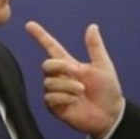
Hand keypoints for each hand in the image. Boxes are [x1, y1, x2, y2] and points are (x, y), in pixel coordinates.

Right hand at [25, 21, 123, 138]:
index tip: (29, 24)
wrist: (110, 114)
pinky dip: (65, 97)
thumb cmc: (108, 89)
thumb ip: (95, 47)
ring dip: (67, 85)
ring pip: (49, 82)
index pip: (51, 47)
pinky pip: (50, 97)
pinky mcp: (55, 106)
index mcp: (70, 65)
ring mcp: (56, 92)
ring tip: (81, 91)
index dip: (40, 36)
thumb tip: (92, 26)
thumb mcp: (103, 65)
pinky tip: (75, 101)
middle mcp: (60, 77)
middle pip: (46, 65)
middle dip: (59, 66)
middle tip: (76, 72)